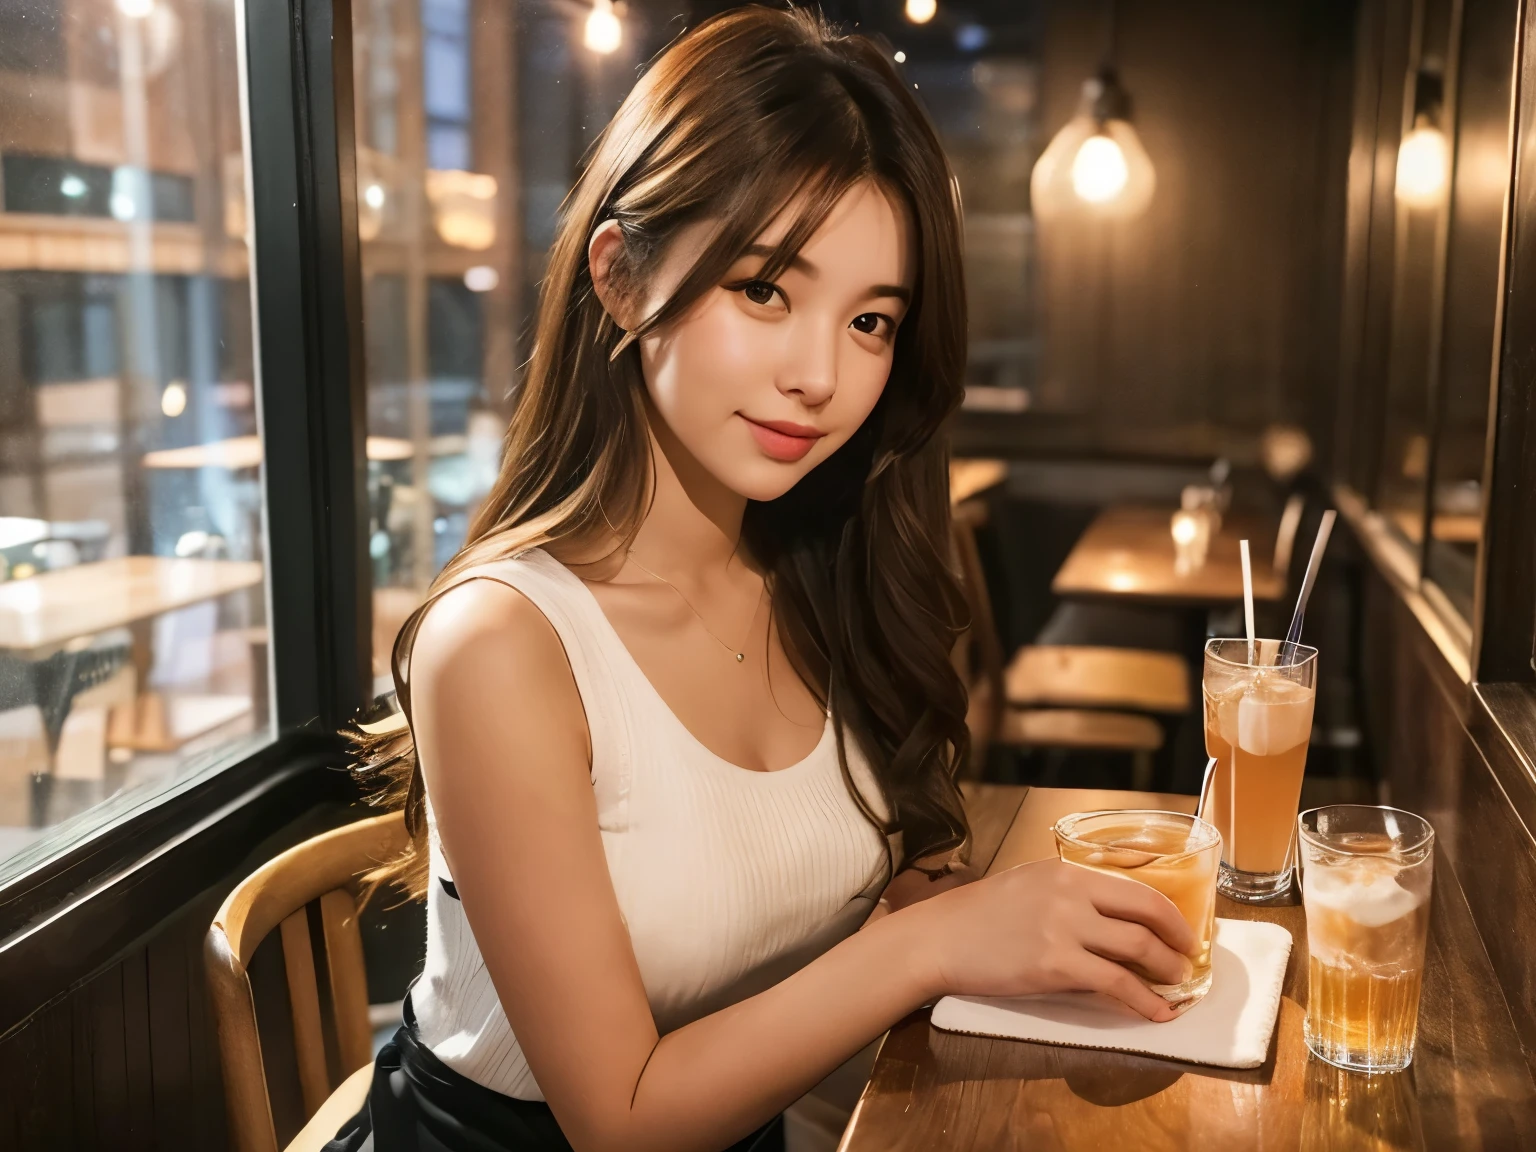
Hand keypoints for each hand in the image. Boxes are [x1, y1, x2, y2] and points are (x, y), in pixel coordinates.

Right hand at [904, 858, 1197, 1021]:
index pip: (1136, 889)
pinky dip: (1144, 1001)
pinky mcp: (1056, 965)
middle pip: (1147, 914)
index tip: (1182, 932)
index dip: (1169, 914)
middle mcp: (1072, 894)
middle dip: (1177, 941)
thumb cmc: (979, 915)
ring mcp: (1065, 928)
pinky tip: (1156, 1013)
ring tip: (1177, 987)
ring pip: (1138, 949)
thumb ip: (1070, 896)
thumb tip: (1111, 922)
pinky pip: (1116, 983)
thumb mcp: (1029, 887)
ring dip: (1167, 971)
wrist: (941, 938)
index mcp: (1067, 872)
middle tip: (1187, 961)